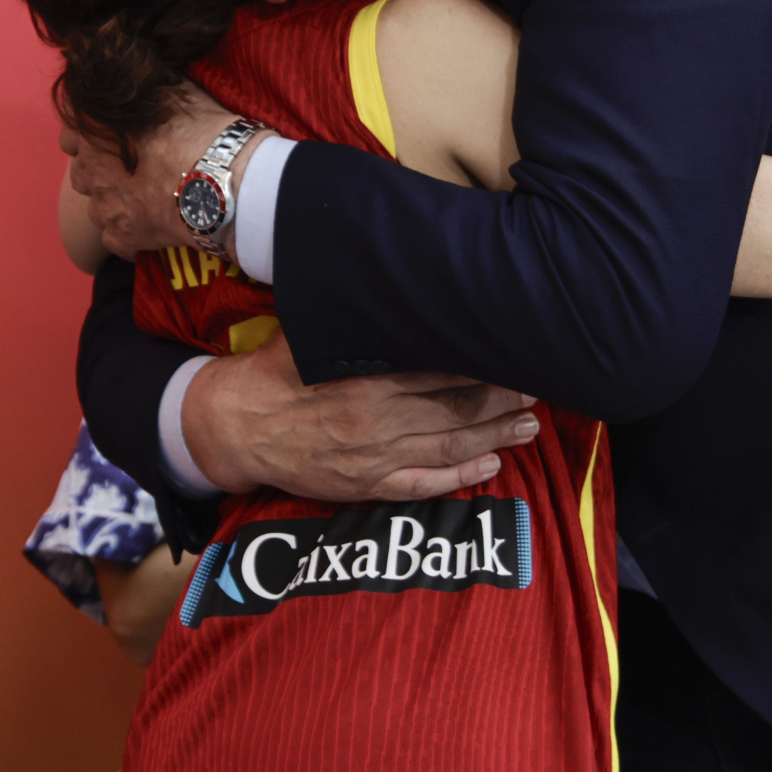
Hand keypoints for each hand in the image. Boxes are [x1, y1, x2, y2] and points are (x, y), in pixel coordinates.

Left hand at [64, 83, 251, 261]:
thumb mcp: (175, 90)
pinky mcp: (122, 237)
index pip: (69, 127)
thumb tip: (142, 72)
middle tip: (134, 167)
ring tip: (146, 200)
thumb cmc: (201, 131)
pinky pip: (116, 240)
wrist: (225, 182)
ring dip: (116, 203)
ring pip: (98, 207)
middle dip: (102, 169)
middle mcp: (90, 169)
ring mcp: (104, 207)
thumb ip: (148, 86)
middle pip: (82, 171)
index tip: (109, 134)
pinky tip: (152, 229)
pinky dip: (130, 235)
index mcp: (95, 129)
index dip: (89, 130)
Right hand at [183, 327, 538, 501]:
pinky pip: (422, 487)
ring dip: (494, 437)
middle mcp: (377, 419)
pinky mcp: (365, 486)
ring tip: (529, 427)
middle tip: (538, 389)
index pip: (442, 369)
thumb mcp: (314, 333)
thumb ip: (361, 321)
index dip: (485, 365)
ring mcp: (373, 457)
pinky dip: (459, 479)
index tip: (516, 354)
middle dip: (502, 400)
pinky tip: (489, 467)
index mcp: (368, 377)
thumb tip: (403, 284)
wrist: (233, 426)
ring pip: (449, 448)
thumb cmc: (275, 370)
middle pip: (456, 408)